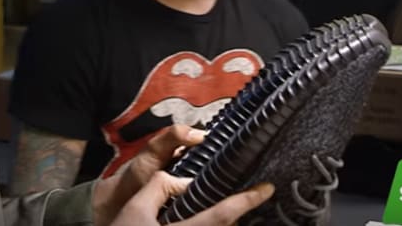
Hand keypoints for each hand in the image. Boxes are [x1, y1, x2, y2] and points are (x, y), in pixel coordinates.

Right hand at [92, 124, 272, 224]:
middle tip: (249, 195)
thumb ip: (160, 188)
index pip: (223, 215)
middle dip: (237, 212)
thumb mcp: (135, 207)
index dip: (247, 201)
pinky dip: (211, 224)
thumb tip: (182, 180)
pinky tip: (203, 217)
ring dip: (223, 220)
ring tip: (229, 205)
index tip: (266, 189)